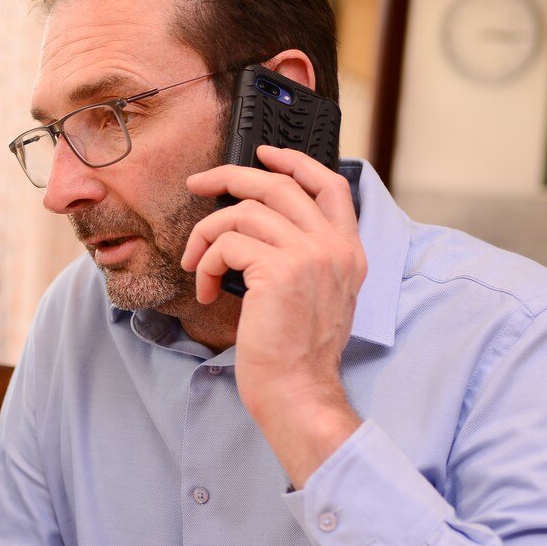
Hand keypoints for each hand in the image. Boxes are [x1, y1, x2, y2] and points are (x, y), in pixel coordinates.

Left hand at [183, 145, 364, 482]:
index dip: (293, 161)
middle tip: (198, 184)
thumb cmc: (296, 354)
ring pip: (243, 212)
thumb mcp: (316, 296)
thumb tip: (260, 224)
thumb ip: (304, 257)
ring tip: (197, 265)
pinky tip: (206, 291)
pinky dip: (206, 265)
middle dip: (230, 177)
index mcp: (348, 251)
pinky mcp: (279, 271)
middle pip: (278, 185)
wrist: (299, 391)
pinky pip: (227, 245)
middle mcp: (334, 247)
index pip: (329, 184)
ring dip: (207, 235)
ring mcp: (310, 256)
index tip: (263, 154)